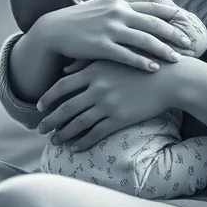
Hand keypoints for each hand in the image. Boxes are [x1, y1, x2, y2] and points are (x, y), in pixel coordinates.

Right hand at [33, 0, 191, 73]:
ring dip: (163, 50)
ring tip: (177, 59)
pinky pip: (127, 55)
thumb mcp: (105, 1)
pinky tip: (154, 68)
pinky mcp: (101, 46)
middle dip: (174, 33)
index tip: (184, 18)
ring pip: (144, 39)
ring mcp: (109, 29)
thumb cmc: (82, 17)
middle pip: (153, 22)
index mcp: (119, 0)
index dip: (169, 11)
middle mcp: (117, 12)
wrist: (55, 30)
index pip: (150, 4)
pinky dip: (142, 62)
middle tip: (189, 43)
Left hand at [36, 58, 181, 150]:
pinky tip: (76, 148)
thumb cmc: (140, 64)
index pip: (61, 86)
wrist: (168, 78)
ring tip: (55, 141)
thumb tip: (64, 71)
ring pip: (78, 123)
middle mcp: (97, 88)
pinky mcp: (120, 118)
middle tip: (39, 130)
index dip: (47, 97)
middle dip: (50, 120)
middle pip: (65, 107)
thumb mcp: (112, 58)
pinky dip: (84, 142)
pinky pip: (96, 133)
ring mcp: (108, 104)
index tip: (38, 107)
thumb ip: (86, 63)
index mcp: (93, 71)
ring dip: (64, 134)